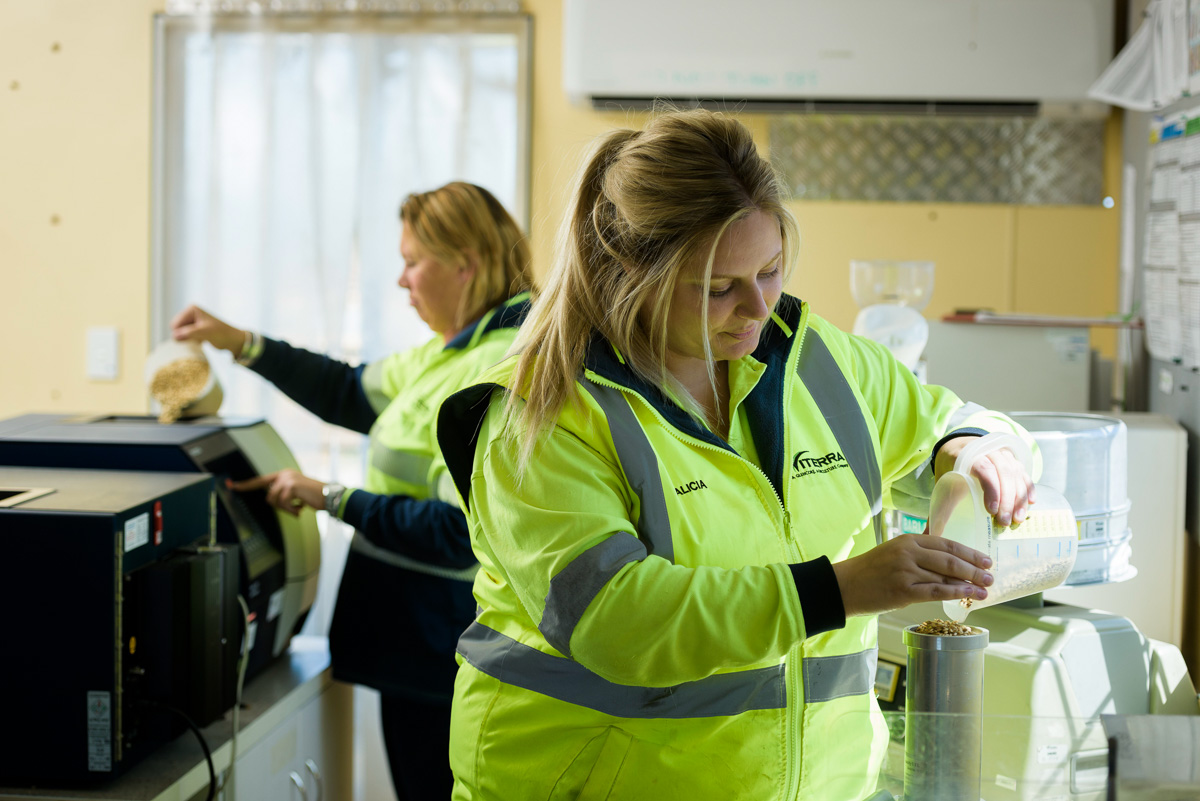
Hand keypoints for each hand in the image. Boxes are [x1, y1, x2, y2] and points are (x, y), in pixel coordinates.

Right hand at [171, 305, 247, 354]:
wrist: (233, 340)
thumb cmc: (221, 334)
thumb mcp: (204, 332)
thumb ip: (188, 333)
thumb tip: (173, 336)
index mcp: (192, 309)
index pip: (175, 324)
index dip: (181, 333)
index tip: (194, 337)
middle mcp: (190, 313)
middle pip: (175, 328)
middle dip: (183, 336)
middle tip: (197, 339)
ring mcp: (192, 322)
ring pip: (179, 333)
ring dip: (187, 339)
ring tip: (199, 340)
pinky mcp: (194, 329)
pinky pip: (185, 337)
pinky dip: (190, 341)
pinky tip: (200, 342)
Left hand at [229, 470, 324, 516]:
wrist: (328, 496)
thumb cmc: (313, 496)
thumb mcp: (295, 491)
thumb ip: (282, 492)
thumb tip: (271, 499)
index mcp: (284, 474)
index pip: (260, 481)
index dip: (246, 485)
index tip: (231, 485)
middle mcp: (284, 474)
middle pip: (268, 496)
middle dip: (281, 506)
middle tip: (295, 506)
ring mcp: (287, 479)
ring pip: (274, 501)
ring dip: (287, 509)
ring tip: (299, 506)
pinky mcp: (291, 486)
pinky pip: (283, 504)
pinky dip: (292, 510)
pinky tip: (301, 507)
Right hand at [831, 533, 993, 616]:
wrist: (846, 586)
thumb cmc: (871, 569)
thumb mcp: (894, 550)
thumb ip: (918, 547)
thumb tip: (942, 542)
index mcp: (909, 540)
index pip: (947, 544)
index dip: (970, 552)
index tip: (986, 560)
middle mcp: (909, 553)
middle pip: (950, 559)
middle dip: (975, 569)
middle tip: (991, 577)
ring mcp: (906, 571)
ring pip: (945, 576)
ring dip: (969, 584)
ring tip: (984, 590)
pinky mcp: (903, 591)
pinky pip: (935, 591)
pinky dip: (955, 593)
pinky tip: (967, 596)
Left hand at [934, 438, 1034, 526]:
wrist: (958, 449)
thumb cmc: (951, 472)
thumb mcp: (943, 486)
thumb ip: (938, 509)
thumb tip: (925, 536)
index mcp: (966, 456)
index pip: (983, 468)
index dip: (990, 488)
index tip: (991, 510)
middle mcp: (987, 452)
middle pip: (1003, 473)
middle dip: (1006, 499)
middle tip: (1004, 523)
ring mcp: (1002, 455)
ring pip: (1016, 474)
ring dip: (1018, 497)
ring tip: (1017, 520)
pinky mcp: (1013, 461)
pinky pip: (1024, 473)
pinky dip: (1028, 488)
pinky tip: (1030, 503)